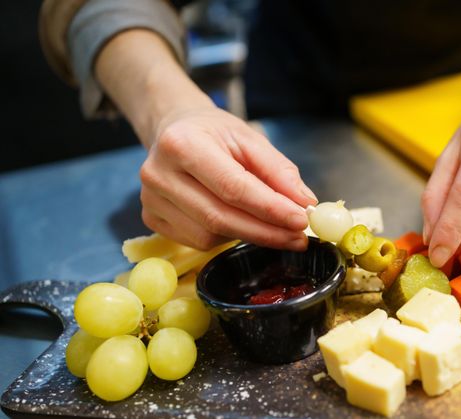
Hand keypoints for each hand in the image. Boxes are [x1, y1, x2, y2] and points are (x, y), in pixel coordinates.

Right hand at [139, 105, 316, 249]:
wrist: (173, 129)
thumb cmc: (214, 133)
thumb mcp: (250, 139)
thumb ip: (279, 171)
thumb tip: (304, 203)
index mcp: (182, 144)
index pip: (233, 187)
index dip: (270, 209)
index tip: (301, 220)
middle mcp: (159, 174)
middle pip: (220, 217)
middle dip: (266, 232)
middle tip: (298, 238)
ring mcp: (150, 199)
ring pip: (209, 235)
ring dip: (248, 235)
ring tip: (270, 226)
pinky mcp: (151, 218)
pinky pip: (197, 241)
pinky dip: (226, 237)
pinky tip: (239, 222)